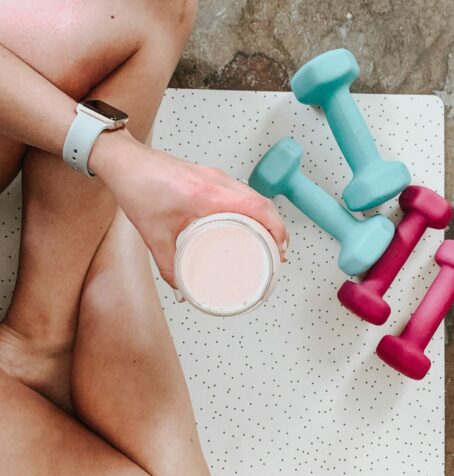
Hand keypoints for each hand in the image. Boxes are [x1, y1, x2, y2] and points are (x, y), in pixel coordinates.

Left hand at [89, 129, 288, 286]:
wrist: (125, 162)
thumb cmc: (138, 186)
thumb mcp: (153, 234)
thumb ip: (168, 265)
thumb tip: (183, 288)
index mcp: (207, 194)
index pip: (258, 207)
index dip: (277, 229)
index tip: (279, 250)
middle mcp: (217, 181)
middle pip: (263, 202)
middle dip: (277, 228)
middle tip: (278, 252)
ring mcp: (216, 176)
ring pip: (255, 195)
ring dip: (267, 217)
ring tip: (269, 240)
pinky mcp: (211, 176)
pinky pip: (242, 192)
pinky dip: (253, 208)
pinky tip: (250, 222)